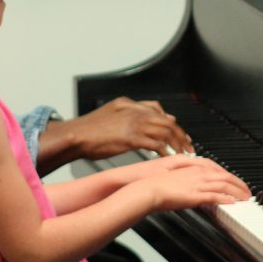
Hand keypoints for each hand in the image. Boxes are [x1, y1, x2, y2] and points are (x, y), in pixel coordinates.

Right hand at [39, 97, 192, 172]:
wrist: (75, 136)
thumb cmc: (89, 130)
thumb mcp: (110, 115)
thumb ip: (129, 116)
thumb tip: (143, 123)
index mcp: (128, 103)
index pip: (157, 109)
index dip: (170, 121)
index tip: (178, 132)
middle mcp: (133, 110)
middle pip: (166, 120)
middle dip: (180, 134)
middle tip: (188, 146)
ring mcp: (133, 122)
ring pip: (165, 131)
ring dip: (177, 143)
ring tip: (183, 155)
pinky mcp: (131, 137)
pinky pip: (156, 143)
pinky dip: (166, 151)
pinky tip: (169, 158)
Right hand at [132, 157, 249, 210]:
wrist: (145, 188)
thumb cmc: (154, 183)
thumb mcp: (171, 177)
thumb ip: (183, 178)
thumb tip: (190, 185)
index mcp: (190, 167)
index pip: (216, 168)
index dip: (227, 175)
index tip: (234, 180)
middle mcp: (196, 173)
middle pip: (224, 175)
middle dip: (238, 183)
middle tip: (246, 190)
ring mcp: (196, 183)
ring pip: (223, 185)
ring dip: (236, 191)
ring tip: (245, 197)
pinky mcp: (194, 195)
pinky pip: (214, 196)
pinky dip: (225, 199)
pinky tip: (232, 202)